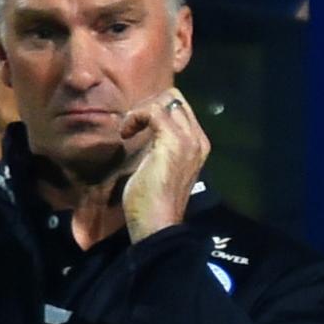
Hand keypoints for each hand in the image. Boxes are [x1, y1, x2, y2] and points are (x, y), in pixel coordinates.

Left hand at [120, 89, 212, 243]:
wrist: (157, 224)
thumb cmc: (152, 203)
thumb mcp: (158, 168)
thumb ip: (158, 148)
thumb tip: (143, 131)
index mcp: (198, 146)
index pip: (181, 110)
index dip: (155, 110)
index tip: (137, 127)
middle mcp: (198, 139)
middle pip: (176, 99)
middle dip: (149, 105)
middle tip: (132, 124)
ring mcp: (188, 140)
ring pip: (167, 100)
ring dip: (141, 109)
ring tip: (128, 129)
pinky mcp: (172, 141)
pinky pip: (154, 111)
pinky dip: (136, 117)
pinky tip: (126, 133)